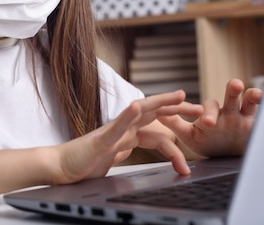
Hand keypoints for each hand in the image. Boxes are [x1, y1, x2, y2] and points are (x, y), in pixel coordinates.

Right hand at [50, 90, 202, 184]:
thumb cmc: (84, 163)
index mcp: (127, 133)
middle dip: (179, 109)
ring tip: (179, 95)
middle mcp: (122, 128)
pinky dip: (129, 115)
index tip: (196, 121)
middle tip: (202, 108)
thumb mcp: (113, 158)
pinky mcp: (102, 138)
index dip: (176, 122)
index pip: (157, 125)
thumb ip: (123, 149)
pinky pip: (118, 125)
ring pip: (141, 112)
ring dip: (161, 102)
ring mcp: (113, 131)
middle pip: (155, 113)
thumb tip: (131, 148)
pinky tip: (138, 106)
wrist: (61, 168)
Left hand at [160, 79, 262, 157]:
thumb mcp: (191, 135)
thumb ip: (176, 124)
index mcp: (212, 113)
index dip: (207, 112)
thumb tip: (157, 113)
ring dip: (253, 96)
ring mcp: (245, 117)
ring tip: (256, 93)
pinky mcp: (258, 126)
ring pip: (250, 102)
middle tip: (235, 85)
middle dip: (233, 90)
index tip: (206, 122)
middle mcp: (229, 111)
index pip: (208, 106)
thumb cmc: (210, 142)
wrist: (231, 157)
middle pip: (231, 96)